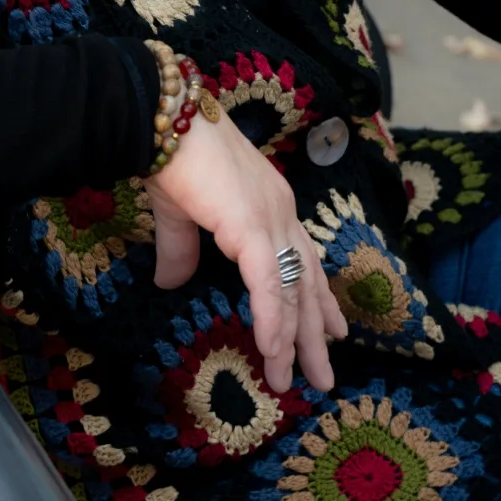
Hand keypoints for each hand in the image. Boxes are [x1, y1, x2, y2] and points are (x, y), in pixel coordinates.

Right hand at [146, 108, 346, 394]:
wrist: (166, 119)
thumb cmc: (172, 155)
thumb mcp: (180, 213)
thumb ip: (181, 249)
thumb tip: (168, 283)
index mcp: (268, 206)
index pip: (302, 260)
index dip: (318, 299)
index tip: (334, 331)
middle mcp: (281, 213)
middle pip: (307, 283)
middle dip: (317, 333)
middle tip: (325, 376)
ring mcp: (271, 220)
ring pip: (294, 290)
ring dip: (297, 340)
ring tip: (302, 380)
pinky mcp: (252, 228)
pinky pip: (269, 285)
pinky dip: (273, 320)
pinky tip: (274, 351)